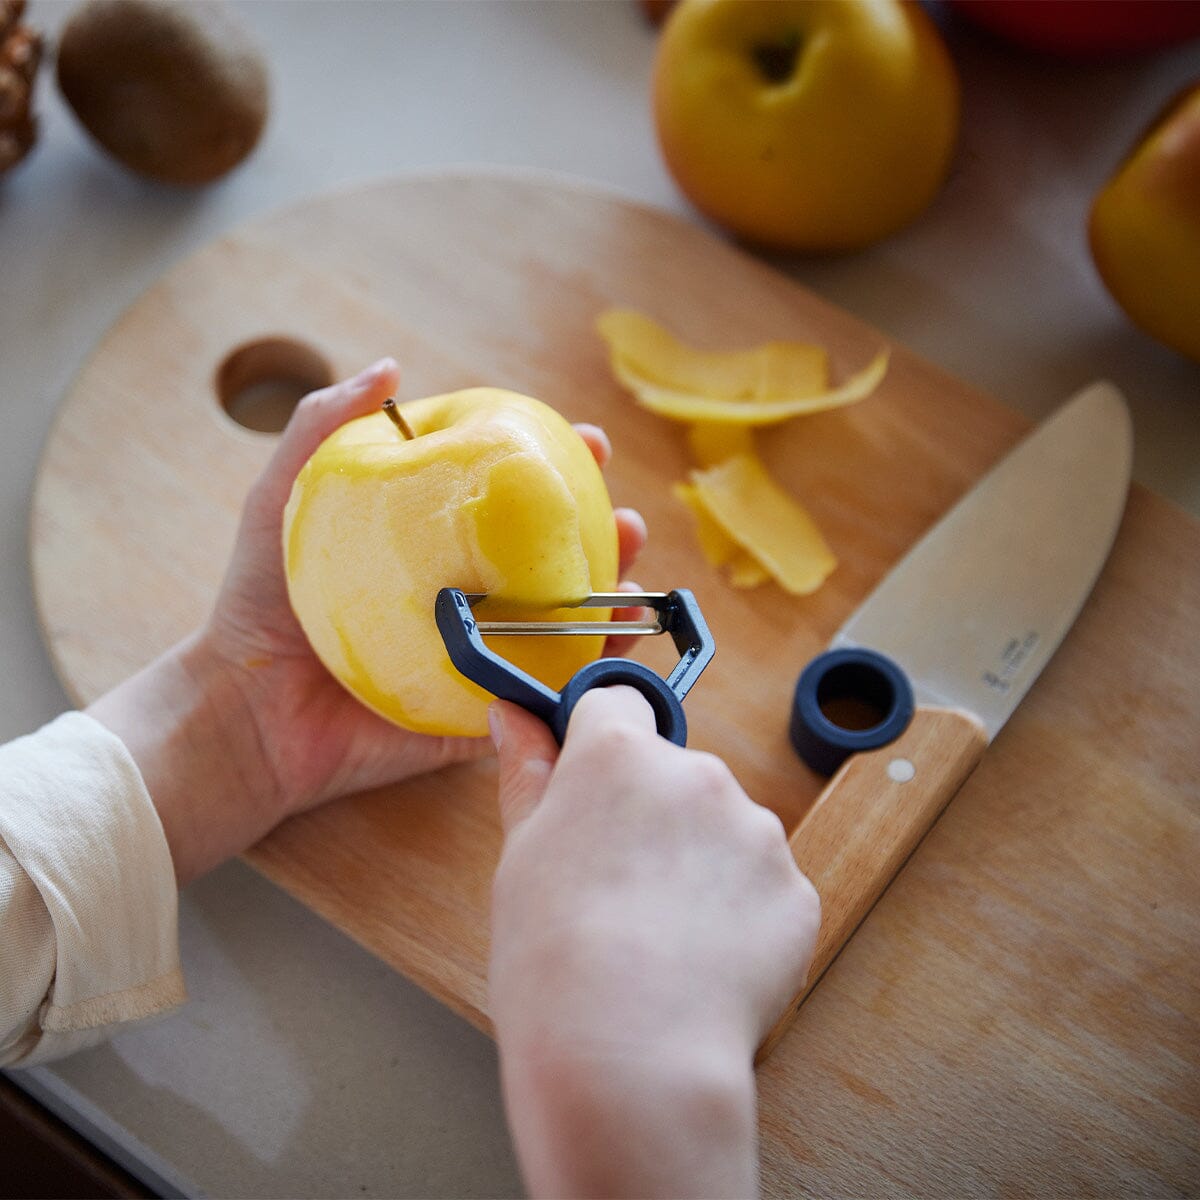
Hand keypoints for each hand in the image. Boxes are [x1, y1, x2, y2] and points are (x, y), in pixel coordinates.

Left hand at [89, 359, 646, 884]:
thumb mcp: (282, 498)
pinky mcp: (480, 711)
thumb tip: (391, 369)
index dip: (554, 466)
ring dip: (612, 601)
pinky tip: (622, 646)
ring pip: (564, 625)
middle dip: (603, 534)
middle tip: (629, 517)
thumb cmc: (259, 601)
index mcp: (433, 545)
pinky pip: (544, 691)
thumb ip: (322, 428)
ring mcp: (480, 654)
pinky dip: (591, 671)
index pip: (506, 497)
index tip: (589, 441)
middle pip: (551, 559)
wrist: (248, 709)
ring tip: (638, 581)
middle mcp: (467, 595)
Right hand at [487, 687, 819, 1198]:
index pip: (616, 704)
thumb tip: (513, 715)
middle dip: (652, 814)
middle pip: (674, 773)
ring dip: (699, 863)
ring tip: (659, 936)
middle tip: (617, 887)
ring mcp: (755, 831)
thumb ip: (528, 773)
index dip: (600, 744)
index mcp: (620, 755)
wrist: (629, 1056)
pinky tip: (701, 961)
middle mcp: (697, 774)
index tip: (591, 789)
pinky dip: (738, 914)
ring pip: (722, 829)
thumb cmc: (554, 961)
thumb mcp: (519, 855)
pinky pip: (762, 886)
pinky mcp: (795, 890)